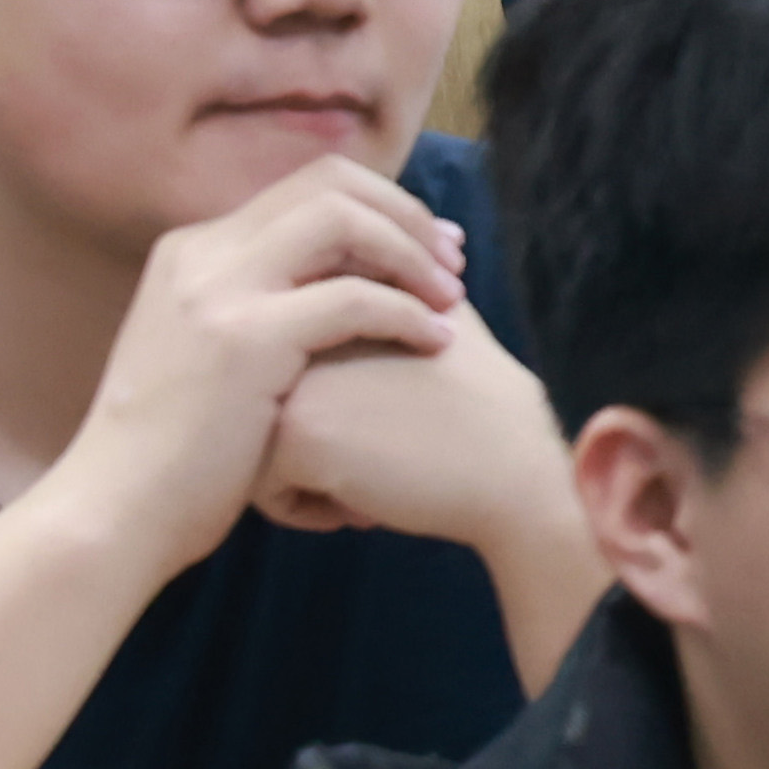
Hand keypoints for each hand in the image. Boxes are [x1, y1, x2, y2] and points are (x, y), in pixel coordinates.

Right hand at [66, 160, 473, 590]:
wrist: (113, 512)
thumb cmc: (172, 454)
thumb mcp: (204, 357)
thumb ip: (254, 310)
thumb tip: (328, 291)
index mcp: (192, 252)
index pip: (304, 188)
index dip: (381, 206)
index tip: (431, 245)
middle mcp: (201, 256)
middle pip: (329, 185)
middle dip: (406, 215)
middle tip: (453, 260)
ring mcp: (218, 292)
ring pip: (343, 221)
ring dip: (412, 253)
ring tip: (451, 297)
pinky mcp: (245, 340)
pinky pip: (354, 298)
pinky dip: (407, 313)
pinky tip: (437, 343)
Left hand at [258, 298, 574, 556]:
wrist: (517, 471)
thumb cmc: (486, 408)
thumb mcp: (445, 319)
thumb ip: (402, 285)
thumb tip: (394, 260)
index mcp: (331, 290)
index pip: (283, 364)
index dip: (334, 406)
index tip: (389, 422)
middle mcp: (303, 323)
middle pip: (258, 400)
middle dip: (314, 437)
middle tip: (386, 452)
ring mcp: (291, 374)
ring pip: (252, 444)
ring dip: (306, 476)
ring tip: (375, 479)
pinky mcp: (292, 433)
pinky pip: (261, 486)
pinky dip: (309, 507)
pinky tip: (364, 504)